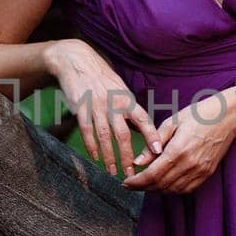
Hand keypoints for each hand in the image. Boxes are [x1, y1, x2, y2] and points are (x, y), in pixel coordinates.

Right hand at [45, 38, 164, 179]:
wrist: (77, 61)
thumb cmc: (102, 79)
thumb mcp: (120, 89)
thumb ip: (130, 109)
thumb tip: (144, 130)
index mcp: (127, 99)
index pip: (143, 120)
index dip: (151, 136)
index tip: (158, 152)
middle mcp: (113, 103)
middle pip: (123, 134)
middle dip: (127, 156)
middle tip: (131, 174)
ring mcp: (96, 106)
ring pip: (104, 136)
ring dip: (109, 156)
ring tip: (112, 171)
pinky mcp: (80, 108)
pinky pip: (86, 131)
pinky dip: (91, 146)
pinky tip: (95, 157)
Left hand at [122, 91, 235, 194]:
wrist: (227, 117)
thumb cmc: (198, 115)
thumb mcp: (171, 123)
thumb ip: (153, 144)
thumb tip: (138, 161)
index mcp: (178, 150)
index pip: (152, 174)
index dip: (136, 182)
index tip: (126, 182)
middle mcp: (190, 164)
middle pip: (160, 185)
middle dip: (142, 187)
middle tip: (131, 184)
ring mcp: (200, 171)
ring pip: (172, 190)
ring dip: (156, 190)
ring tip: (145, 184)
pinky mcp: (207, 173)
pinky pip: (186, 189)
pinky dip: (172, 190)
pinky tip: (164, 183)